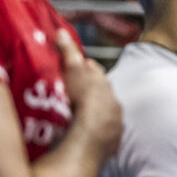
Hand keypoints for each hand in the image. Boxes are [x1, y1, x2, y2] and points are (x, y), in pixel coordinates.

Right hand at [56, 28, 121, 158]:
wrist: (92, 135)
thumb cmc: (82, 100)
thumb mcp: (72, 72)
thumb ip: (68, 53)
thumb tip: (62, 32)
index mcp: (104, 86)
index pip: (96, 73)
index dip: (86, 68)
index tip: (78, 65)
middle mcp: (114, 104)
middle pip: (103, 94)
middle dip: (92, 91)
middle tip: (76, 91)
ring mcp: (114, 124)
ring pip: (105, 114)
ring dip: (95, 113)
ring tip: (79, 115)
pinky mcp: (111, 144)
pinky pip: (104, 136)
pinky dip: (96, 133)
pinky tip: (84, 136)